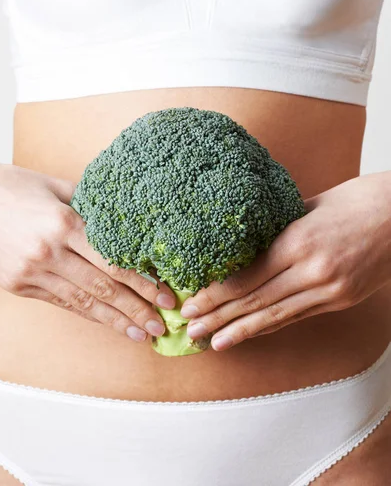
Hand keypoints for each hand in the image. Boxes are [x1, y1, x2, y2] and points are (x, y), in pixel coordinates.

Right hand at [0, 162, 175, 341]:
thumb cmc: (16, 187)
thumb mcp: (57, 187)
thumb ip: (91, 206)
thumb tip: (126, 223)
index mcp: (63, 223)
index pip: (113, 263)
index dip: (143, 284)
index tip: (165, 298)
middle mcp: (49, 252)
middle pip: (102, 289)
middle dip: (136, 310)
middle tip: (161, 326)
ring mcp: (32, 272)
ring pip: (82, 303)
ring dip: (115, 322)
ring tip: (140, 335)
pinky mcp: (20, 286)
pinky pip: (61, 303)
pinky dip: (88, 315)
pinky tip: (108, 323)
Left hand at [180, 171, 390, 350]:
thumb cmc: (355, 200)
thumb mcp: (308, 206)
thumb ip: (275, 229)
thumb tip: (242, 246)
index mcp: (299, 242)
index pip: (247, 277)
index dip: (216, 295)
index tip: (190, 304)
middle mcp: (313, 271)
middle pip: (255, 301)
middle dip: (218, 318)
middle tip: (189, 331)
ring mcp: (329, 290)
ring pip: (275, 316)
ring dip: (240, 332)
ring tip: (213, 343)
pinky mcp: (341, 300)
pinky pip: (297, 316)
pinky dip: (270, 326)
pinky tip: (250, 333)